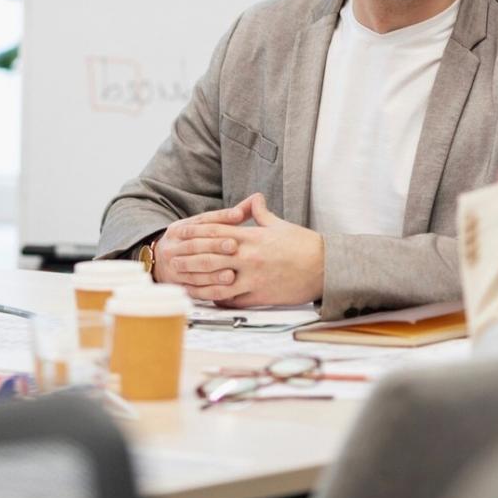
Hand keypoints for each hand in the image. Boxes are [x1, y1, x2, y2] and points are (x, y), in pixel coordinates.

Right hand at [153, 197, 255, 286]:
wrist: (160, 263)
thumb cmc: (192, 243)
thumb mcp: (202, 227)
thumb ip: (228, 217)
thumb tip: (256, 198)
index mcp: (180, 228)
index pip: (202, 220)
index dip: (221, 217)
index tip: (239, 216)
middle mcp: (173, 245)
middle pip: (195, 243)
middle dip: (215, 245)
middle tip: (234, 246)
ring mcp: (172, 264)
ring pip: (193, 266)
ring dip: (213, 270)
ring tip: (232, 273)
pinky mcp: (177, 283)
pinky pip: (193, 286)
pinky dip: (210, 287)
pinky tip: (225, 289)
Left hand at [181, 193, 323, 307]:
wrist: (324, 267)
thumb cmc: (304, 244)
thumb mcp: (279, 224)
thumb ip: (261, 213)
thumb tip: (254, 199)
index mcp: (252, 237)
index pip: (217, 232)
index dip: (196, 233)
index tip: (180, 234)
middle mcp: (249, 256)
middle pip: (211, 256)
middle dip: (190, 258)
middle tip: (173, 260)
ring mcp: (254, 277)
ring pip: (218, 279)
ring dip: (198, 281)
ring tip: (183, 282)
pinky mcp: (260, 295)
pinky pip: (233, 299)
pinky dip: (218, 298)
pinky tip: (207, 298)